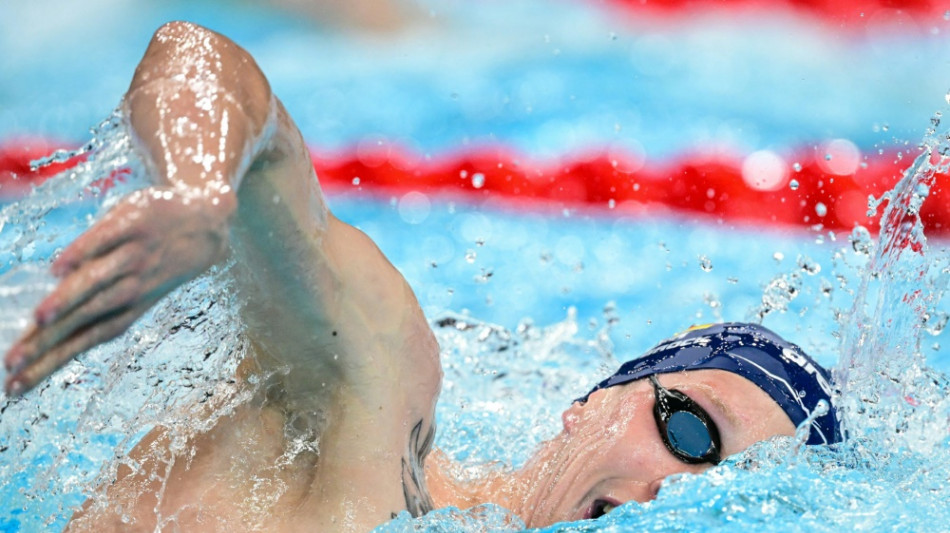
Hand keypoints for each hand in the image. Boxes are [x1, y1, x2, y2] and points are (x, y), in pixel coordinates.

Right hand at [3, 186, 234, 395]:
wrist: (207, 220)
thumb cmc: (154, 258)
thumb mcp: (131, 286)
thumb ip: (91, 303)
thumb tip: (40, 326)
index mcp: (127, 309)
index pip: (84, 340)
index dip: (51, 362)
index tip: (15, 385)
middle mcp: (132, 288)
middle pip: (85, 318)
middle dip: (48, 342)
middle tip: (12, 364)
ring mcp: (134, 256)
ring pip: (97, 282)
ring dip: (68, 300)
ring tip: (39, 319)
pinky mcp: (135, 223)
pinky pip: (107, 239)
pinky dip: (84, 252)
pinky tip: (59, 268)